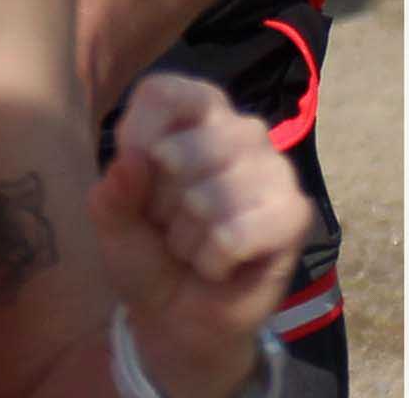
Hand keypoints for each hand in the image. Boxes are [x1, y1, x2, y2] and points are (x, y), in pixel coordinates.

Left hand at [96, 72, 310, 397]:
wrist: (180, 312)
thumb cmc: (147, 248)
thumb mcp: (113, 220)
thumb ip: (113, 191)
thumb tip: (132, 161)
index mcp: (196, 108)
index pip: (162, 94)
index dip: (137, 139)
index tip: (135, 175)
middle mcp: (241, 128)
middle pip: (179, 153)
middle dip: (159, 205)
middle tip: (171, 222)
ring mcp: (275, 168)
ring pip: (207, 199)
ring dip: (186, 238)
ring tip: (195, 244)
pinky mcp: (295, 212)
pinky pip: (234, 235)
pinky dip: (213, 260)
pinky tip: (219, 264)